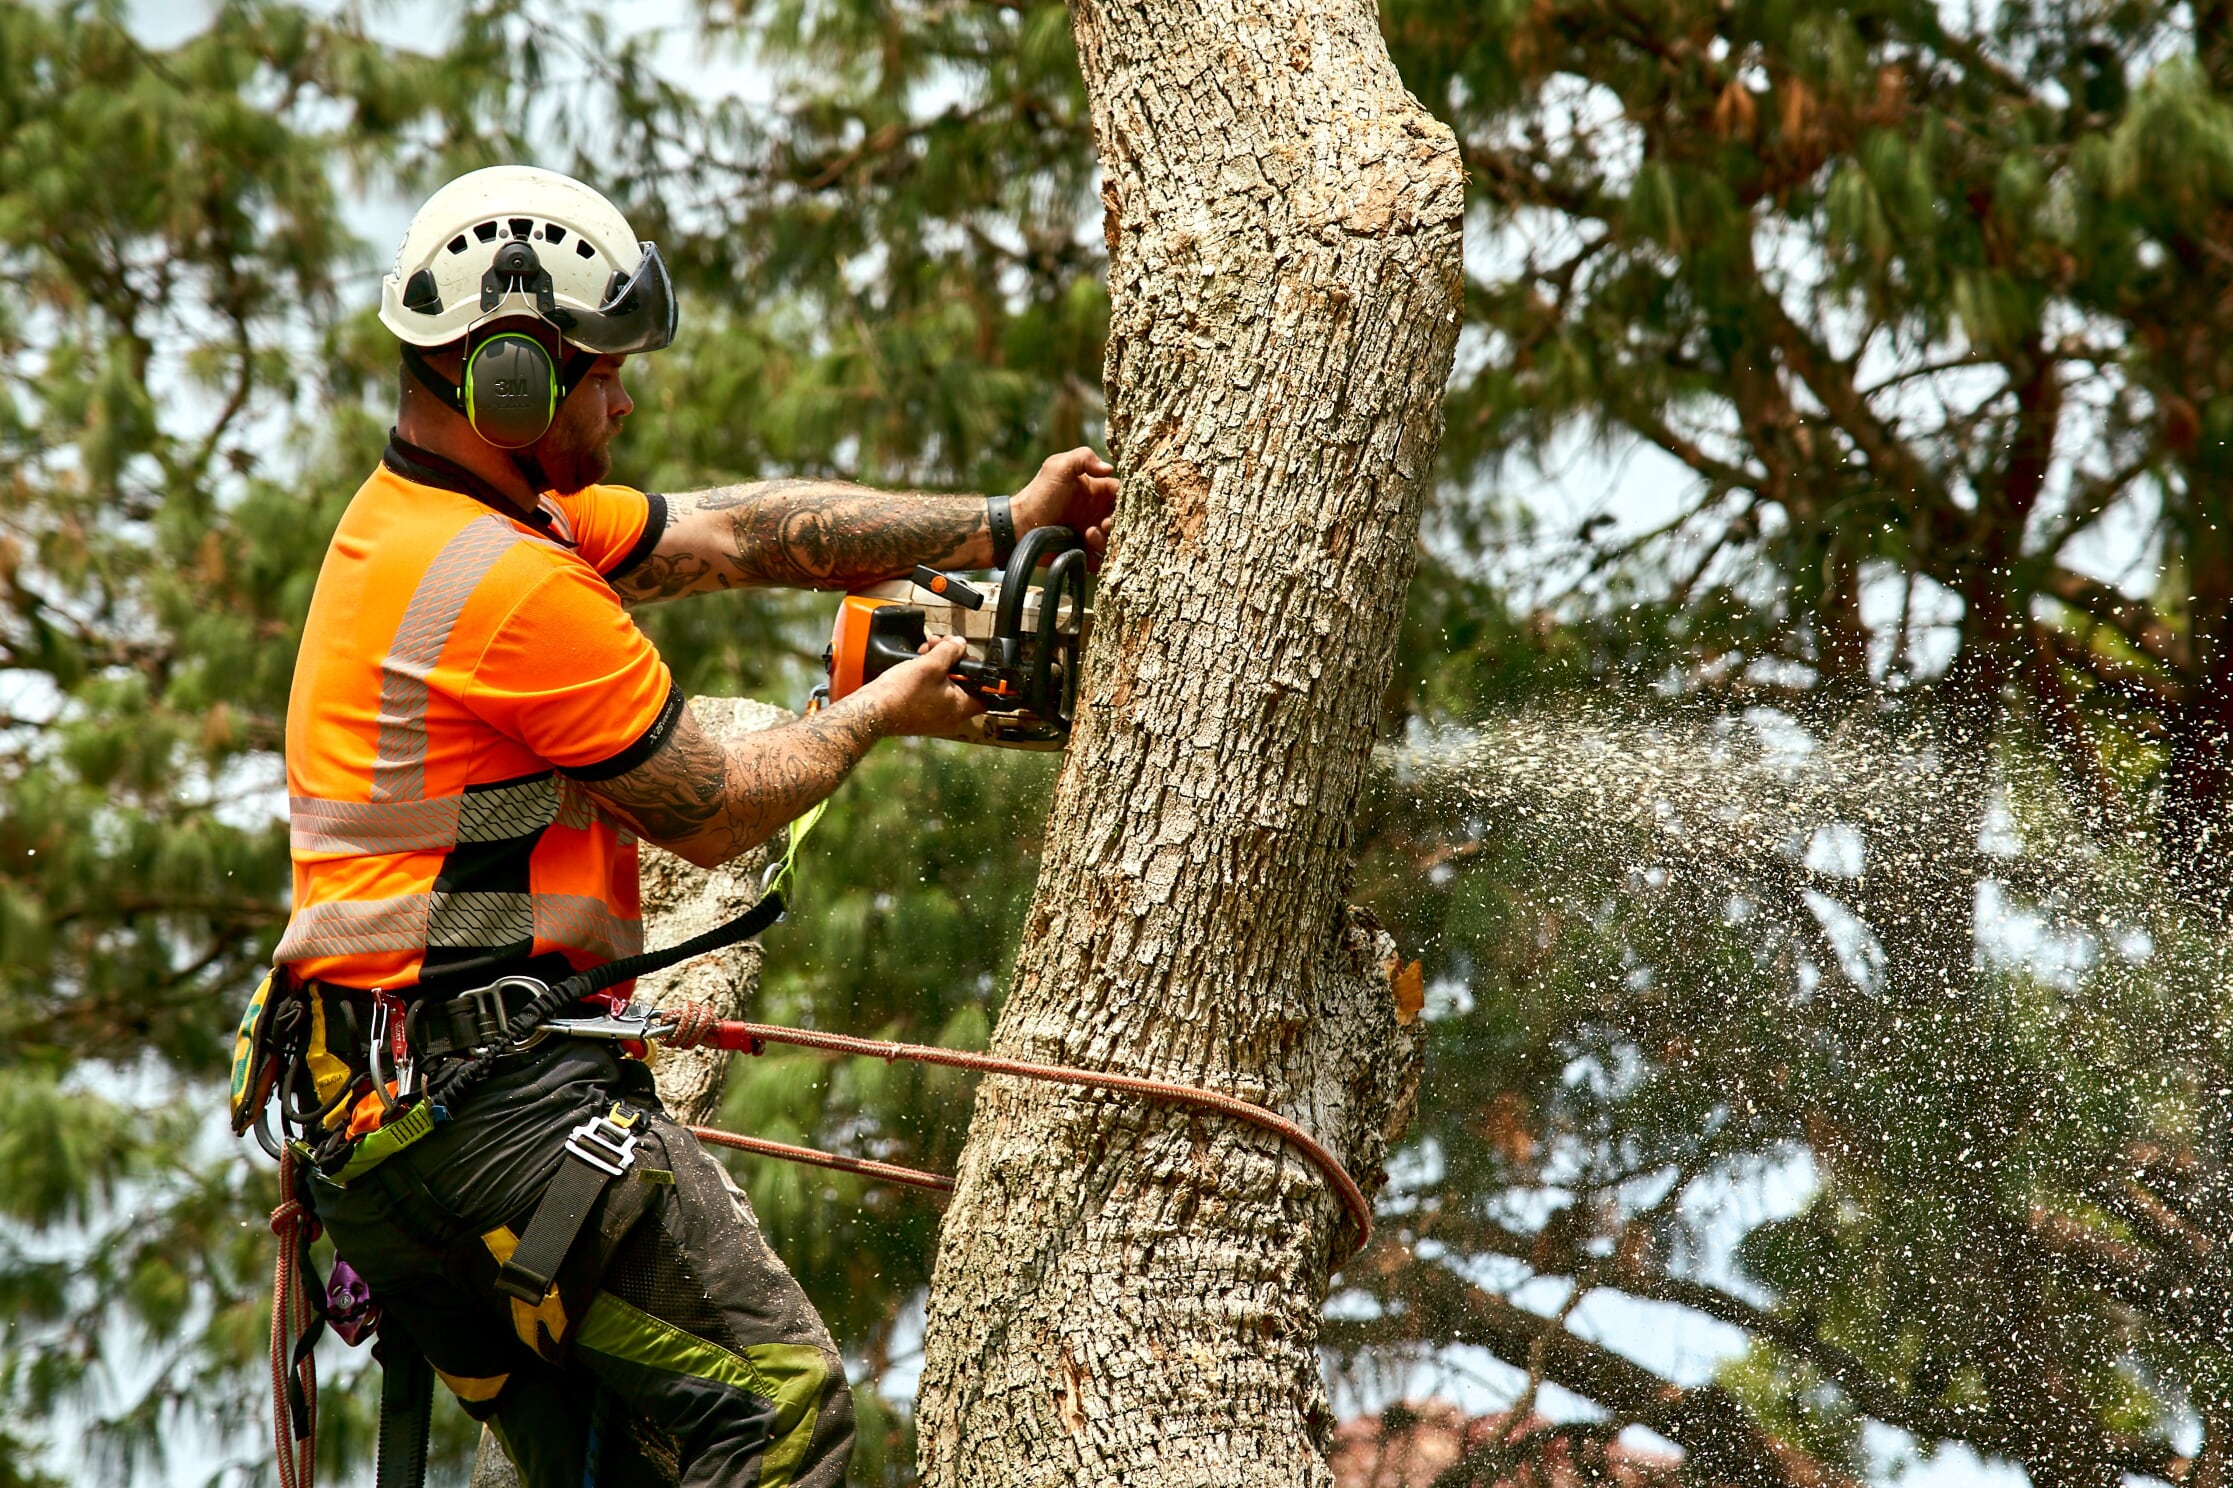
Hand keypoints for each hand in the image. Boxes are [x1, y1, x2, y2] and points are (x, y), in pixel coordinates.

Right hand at [858, 636, 985, 739]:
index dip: (980, 674)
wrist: (873, 709)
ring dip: (939, 664)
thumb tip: (960, 644)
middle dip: (954, 660)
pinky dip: (928, 675)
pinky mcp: (921, 712)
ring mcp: (935, 715)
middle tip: (945, 646)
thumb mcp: (931, 664)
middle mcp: (951, 715)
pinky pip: (932, 691)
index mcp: (960, 708)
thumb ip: (951, 651)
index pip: (985, 694)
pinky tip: (919, 660)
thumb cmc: (901, 693)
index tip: (970, 659)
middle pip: (963, 683)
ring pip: (946, 684)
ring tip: (928, 648)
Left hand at [1010, 447, 1117, 565]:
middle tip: (1103, 524)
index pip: (1123, 495)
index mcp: (1097, 491)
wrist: (1019, 526)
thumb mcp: (1058, 467)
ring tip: (1088, 534)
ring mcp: (1093, 534)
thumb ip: (1083, 458)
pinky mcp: (1086, 554)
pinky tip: (1088, 552)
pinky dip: (1104, 560)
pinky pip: (1105, 561)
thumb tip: (1109, 469)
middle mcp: (1098, 513)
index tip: (1116, 507)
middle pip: (1123, 521)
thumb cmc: (1038, 494)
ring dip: (1108, 540)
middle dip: (1118, 524)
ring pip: (1116, 542)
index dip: (1124, 502)